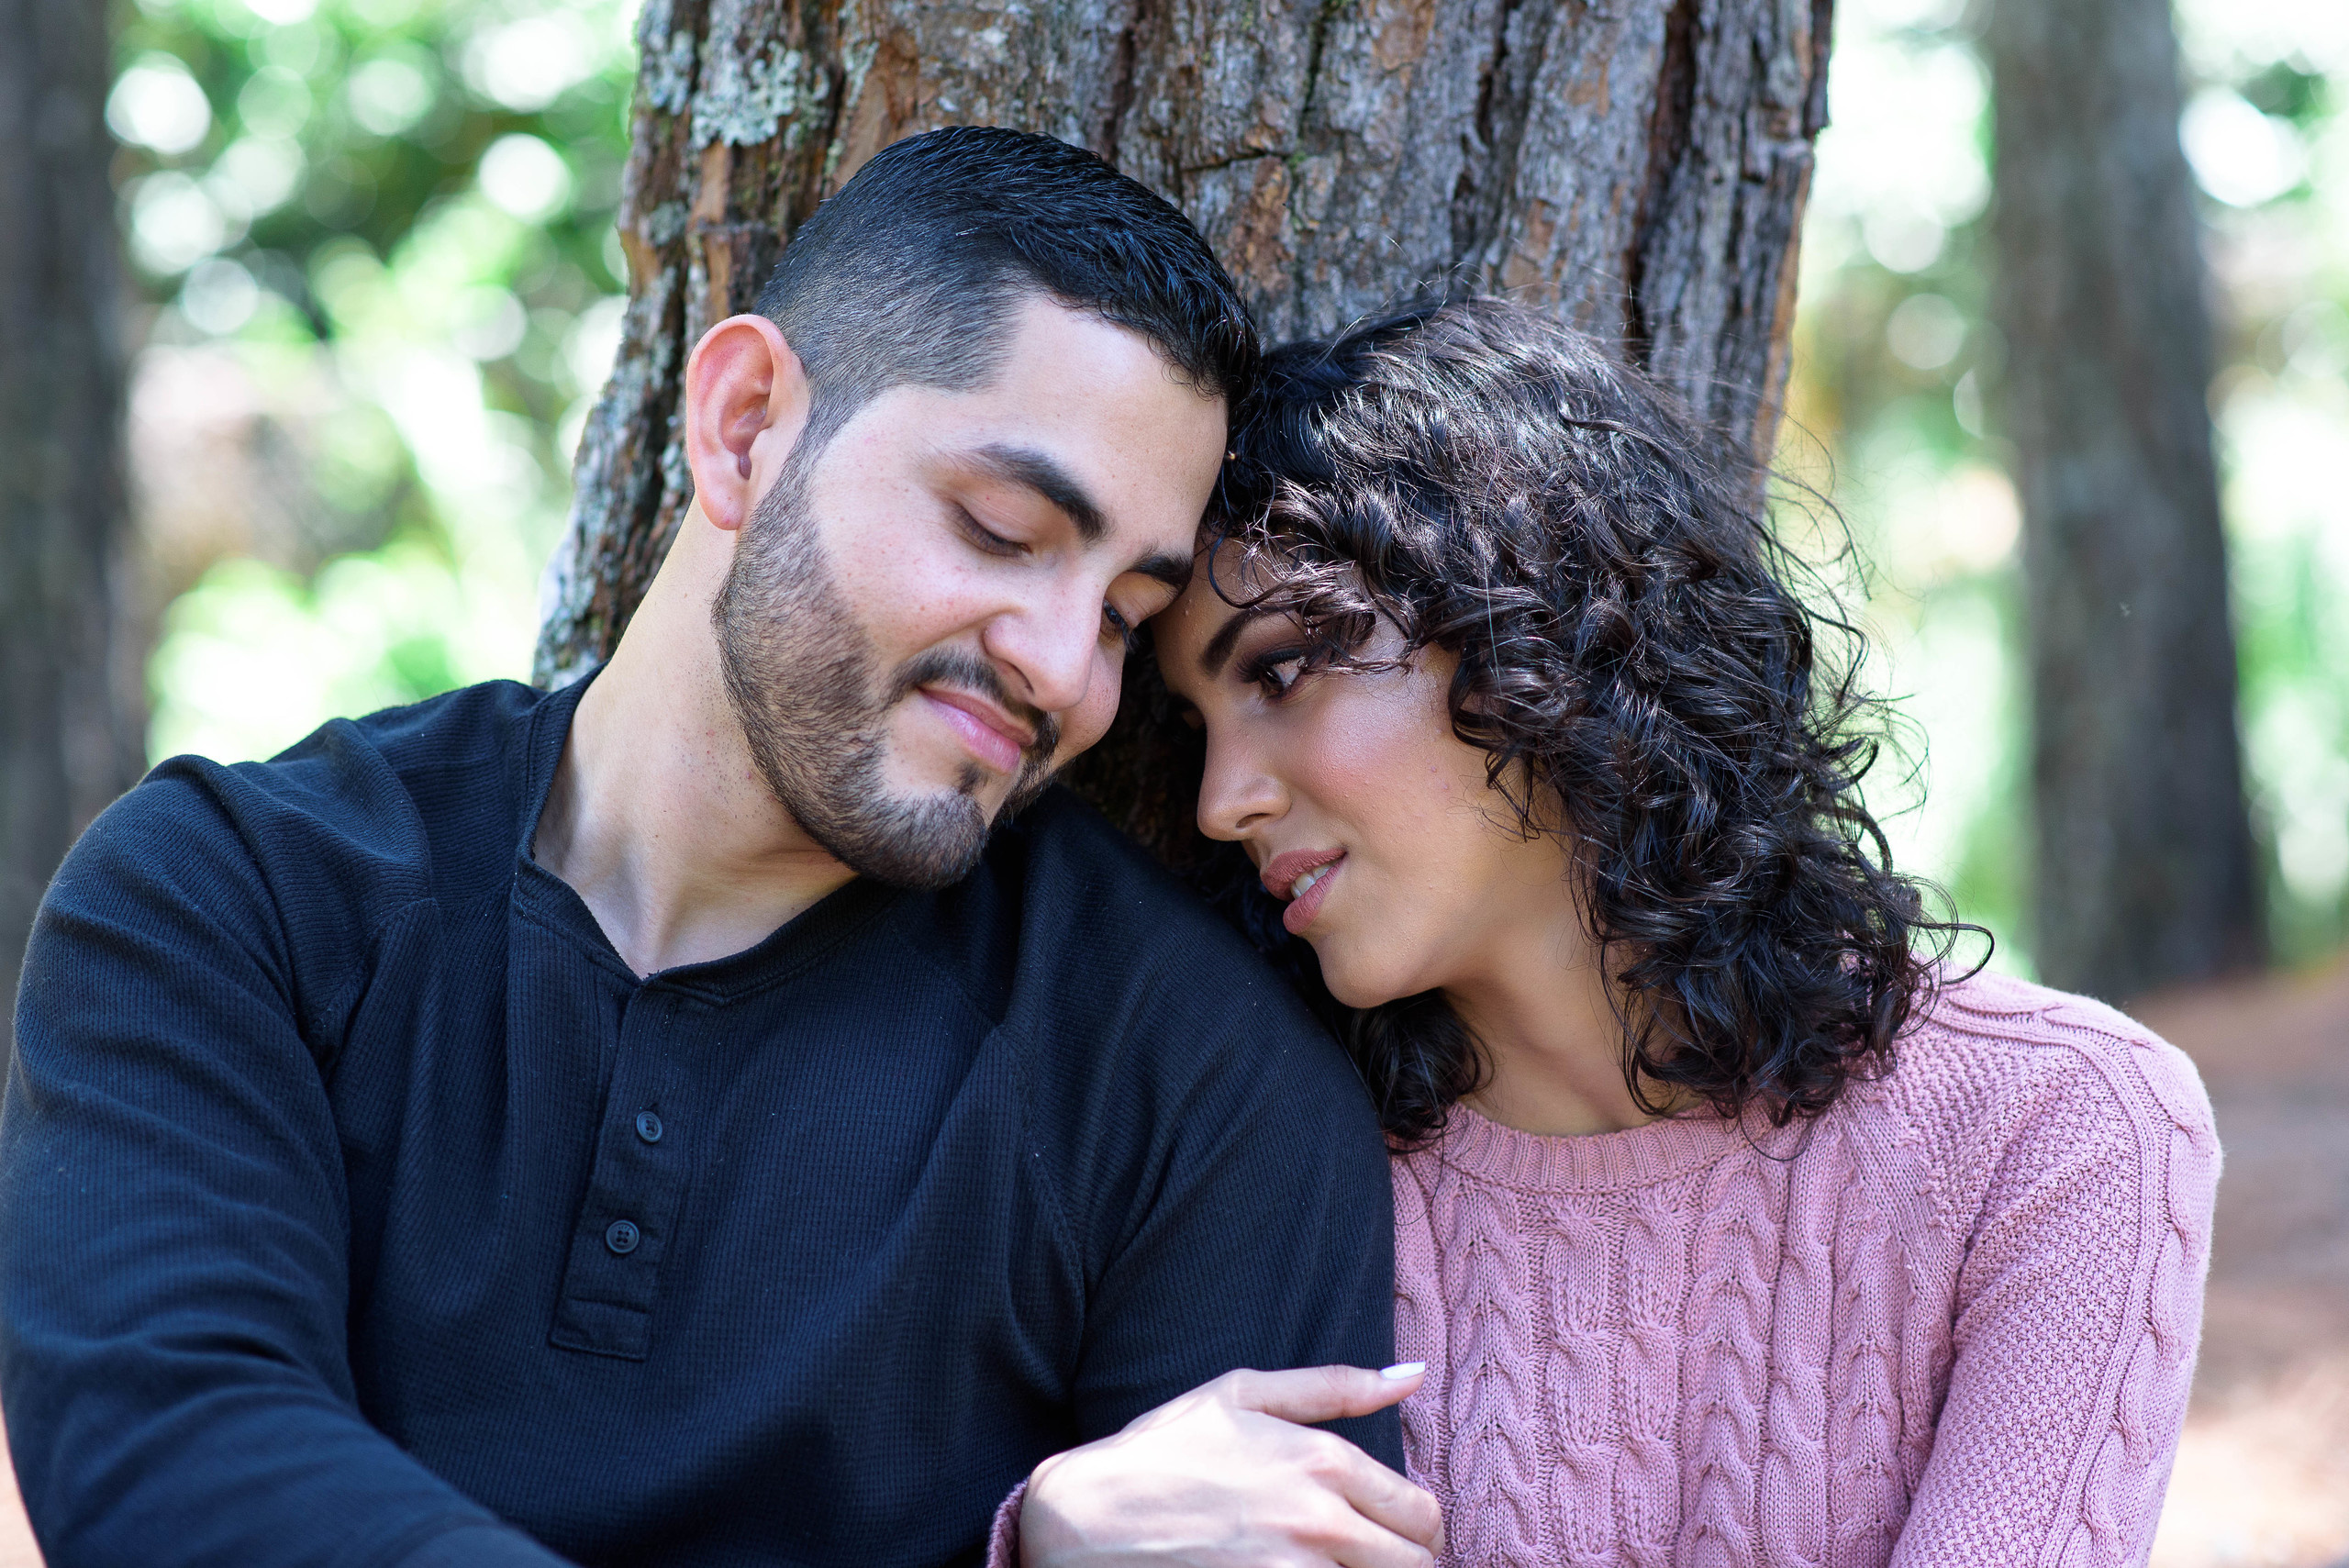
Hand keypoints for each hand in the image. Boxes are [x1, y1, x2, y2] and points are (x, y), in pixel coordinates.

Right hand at [1017, 1363, 1442, 1567]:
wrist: (1087, 1519)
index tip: (1399, 1534)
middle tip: (1377, 1559)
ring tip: (1339, 1566)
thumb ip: (1336, 1385)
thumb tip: (1413, 1377)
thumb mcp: (1242, 1394)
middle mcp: (1320, 1524)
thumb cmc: (1163, 1452)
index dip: (1422, 1531)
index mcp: (1322, 1462)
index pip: (1422, 1515)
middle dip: (1409, 1565)